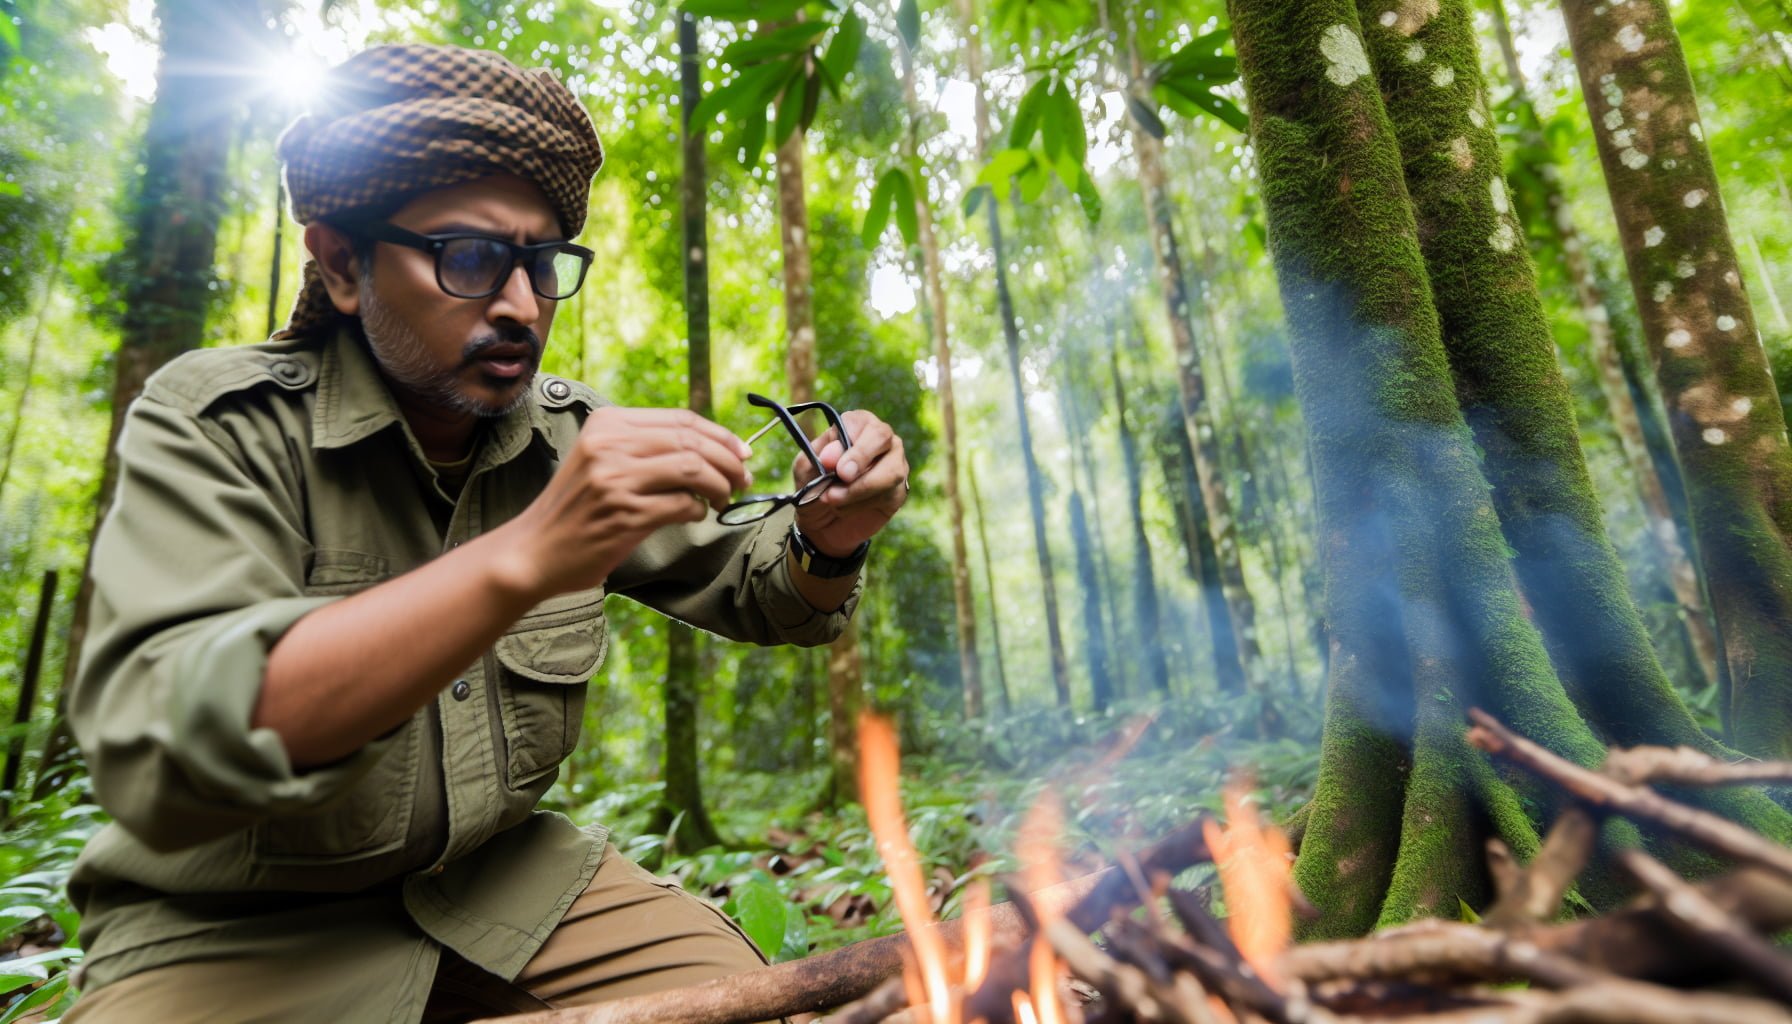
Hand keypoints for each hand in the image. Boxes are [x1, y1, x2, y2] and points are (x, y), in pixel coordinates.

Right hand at [494, 406, 750, 597]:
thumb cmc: (575, 509)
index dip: (720, 435)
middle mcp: (610, 446)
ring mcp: (616, 480)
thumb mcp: (600, 460)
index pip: (680, 419)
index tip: (742, 452)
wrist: (533, 551)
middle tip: (743, 479)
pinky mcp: (625, 515)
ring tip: (724, 499)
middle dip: (729, 460)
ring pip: (694, 469)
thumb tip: (711, 446)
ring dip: (720, 485)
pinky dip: (698, 511)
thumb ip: (644, 447)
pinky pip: (682, 505)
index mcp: (607, 424)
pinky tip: (694, 516)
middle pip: (692, 441)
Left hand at [793, 409, 908, 556]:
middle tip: (840, 477)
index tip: (829, 463)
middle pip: (882, 436)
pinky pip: (889, 494)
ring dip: (858, 489)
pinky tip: (845, 509)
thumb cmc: (814, 487)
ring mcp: (894, 464)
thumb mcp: (805, 470)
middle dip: (860, 458)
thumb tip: (834, 453)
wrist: (820, 524)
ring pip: (890, 470)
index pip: (859, 421)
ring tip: (833, 499)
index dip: (846, 442)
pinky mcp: (899, 490)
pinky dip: (862, 504)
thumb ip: (817, 456)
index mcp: (855, 425)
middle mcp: (879, 439)